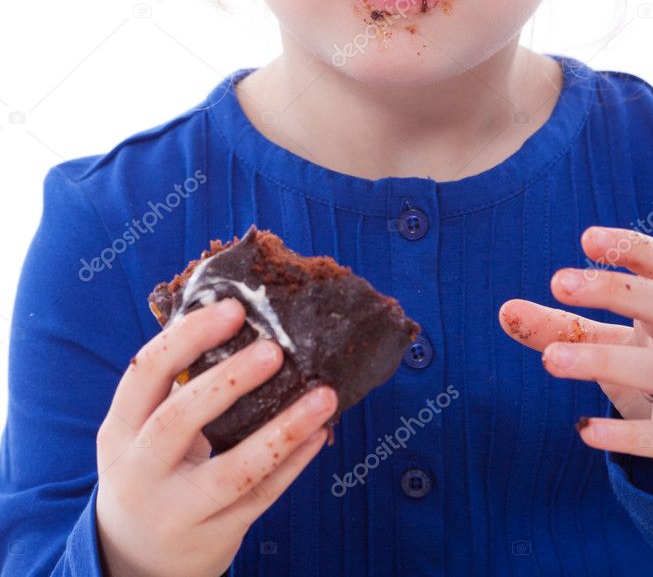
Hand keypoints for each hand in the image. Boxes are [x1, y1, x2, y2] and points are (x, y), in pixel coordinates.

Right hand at [96, 297, 336, 576]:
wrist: (135, 557)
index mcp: (120, 428)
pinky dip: (292, 463)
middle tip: (274, 350)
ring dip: (284, 429)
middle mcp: (139, 470)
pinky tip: (319, 434)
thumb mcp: (141, 429)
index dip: (188, 337)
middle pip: (178, 419)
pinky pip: (260, 496)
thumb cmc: (151, 468)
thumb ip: (177, 385)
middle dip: (230, 380)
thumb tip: (239, 319)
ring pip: (233, 470)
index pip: (146, 372)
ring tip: (323, 396)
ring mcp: (174, 510)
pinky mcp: (211, 536)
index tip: (234, 309)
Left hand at [498, 226, 652, 497]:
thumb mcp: (610, 344)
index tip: (587, 239)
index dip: (632, 248)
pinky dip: (626, 435)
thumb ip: (561, 327)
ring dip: (602, 360)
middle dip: (615, 290)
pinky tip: (585, 429)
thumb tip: (505, 311)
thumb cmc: (650, 369)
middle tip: (557, 282)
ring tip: (549, 358)